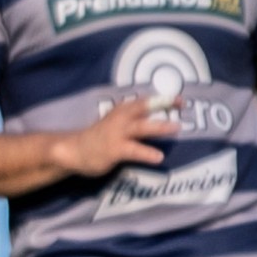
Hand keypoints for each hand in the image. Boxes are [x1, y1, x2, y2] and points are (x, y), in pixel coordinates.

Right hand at [50, 98, 182, 177]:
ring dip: (160, 127)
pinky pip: (134, 151)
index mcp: (123, 110)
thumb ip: (134, 120)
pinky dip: (147, 153)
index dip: (165, 99)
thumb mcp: (116, 122)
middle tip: (182, 106)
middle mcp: (121, 118)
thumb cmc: (99, 137)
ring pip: (142, 127)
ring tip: (176, 128)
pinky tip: (158, 157)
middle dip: (164, 104)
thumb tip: (162, 122)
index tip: (182, 100)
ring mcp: (118, 134)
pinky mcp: (115, 150)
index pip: (146, 101)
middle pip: (145, 108)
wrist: (74, 150)